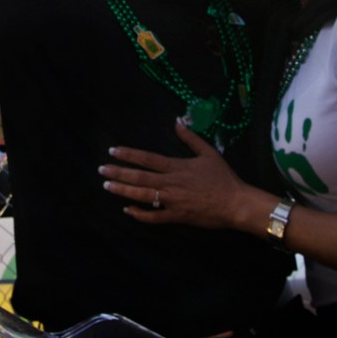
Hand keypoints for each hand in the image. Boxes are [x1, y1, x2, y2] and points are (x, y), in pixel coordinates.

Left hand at [99, 120, 250, 228]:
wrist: (235, 203)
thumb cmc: (223, 178)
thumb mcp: (209, 153)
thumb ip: (191, 138)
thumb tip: (178, 120)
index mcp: (177, 166)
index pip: (147, 159)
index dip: (128, 154)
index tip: (113, 151)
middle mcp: (171, 183)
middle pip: (139, 177)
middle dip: (118, 173)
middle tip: (101, 170)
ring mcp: (172, 201)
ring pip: (142, 195)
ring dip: (123, 191)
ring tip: (107, 186)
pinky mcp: (176, 216)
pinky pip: (154, 217)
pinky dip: (139, 214)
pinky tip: (127, 209)